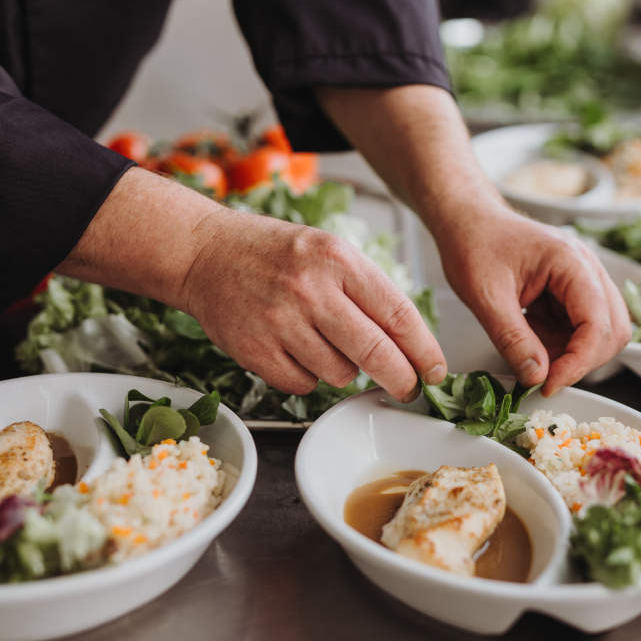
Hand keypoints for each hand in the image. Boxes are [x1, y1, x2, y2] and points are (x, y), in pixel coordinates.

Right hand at [180, 209, 446, 400]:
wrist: (205, 253)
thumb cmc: (275, 254)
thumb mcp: (328, 252)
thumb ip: (368, 291)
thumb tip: (410, 344)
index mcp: (338, 260)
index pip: (398, 314)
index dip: (424, 351)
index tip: (435, 370)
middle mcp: (311, 290)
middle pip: (376, 354)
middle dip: (401, 380)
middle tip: (407, 388)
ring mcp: (280, 322)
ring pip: (340, 374)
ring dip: (345, 371)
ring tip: (327, 346)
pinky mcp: (255, 351)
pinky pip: (303, 385)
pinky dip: (308, 378)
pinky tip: (297, 352)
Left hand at [437, 209, 630, 395]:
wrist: (467, 221)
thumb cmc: (474, 245)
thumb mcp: (485, 296)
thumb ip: (512, 339)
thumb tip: (537, 377)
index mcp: (571, 262)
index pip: (598, 323)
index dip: (579, 362)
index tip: (549, 385)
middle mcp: (587, 269)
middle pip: (613, 330)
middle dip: (582, 360)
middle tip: (543, 377)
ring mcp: (583, 280)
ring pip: (601, 332)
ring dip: (570, 353)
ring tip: (530, 352)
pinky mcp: (572, 292)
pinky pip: (580, 328)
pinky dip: (559, 344)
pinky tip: (530, 337)